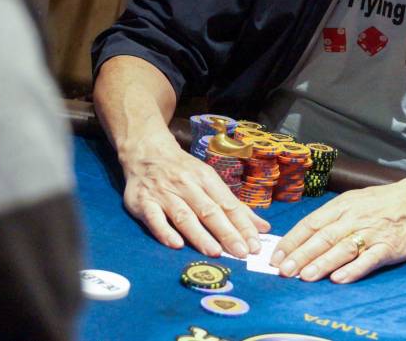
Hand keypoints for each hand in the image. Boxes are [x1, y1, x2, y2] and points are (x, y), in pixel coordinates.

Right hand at [119, 137, 269, 257]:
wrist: (147, 152)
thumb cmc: (184, 170)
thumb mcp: (210, 180)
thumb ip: (234, 206)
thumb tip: (262, 228)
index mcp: (206, 179)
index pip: (228, 204)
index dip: (242, 225)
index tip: (255, 244)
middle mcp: (187, 185)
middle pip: (209, 211)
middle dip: (227, 232)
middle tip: (241, 252)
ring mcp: (164, 194)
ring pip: (184, 216)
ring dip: (200, 235)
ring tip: (215, 252)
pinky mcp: (143, 202)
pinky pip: (154, 218)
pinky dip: (164, 231)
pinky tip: (176, 245)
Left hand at [269, 170, 405, 283]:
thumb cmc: (377, 204)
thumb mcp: (350, 201)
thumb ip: (328, 219)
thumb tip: (298, 239)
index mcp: (341, 206)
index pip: (311, 224)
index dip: (292, 241)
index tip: (276, 257)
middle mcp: (354, 219)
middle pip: (323, 238)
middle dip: (301, 255)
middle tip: (284, 270)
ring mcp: (371, 233)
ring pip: (343, 249)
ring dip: (323, 263)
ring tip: (305, 276)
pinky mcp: (388, 248)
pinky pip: (369, 260)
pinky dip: (354, 269)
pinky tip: (339, 278)